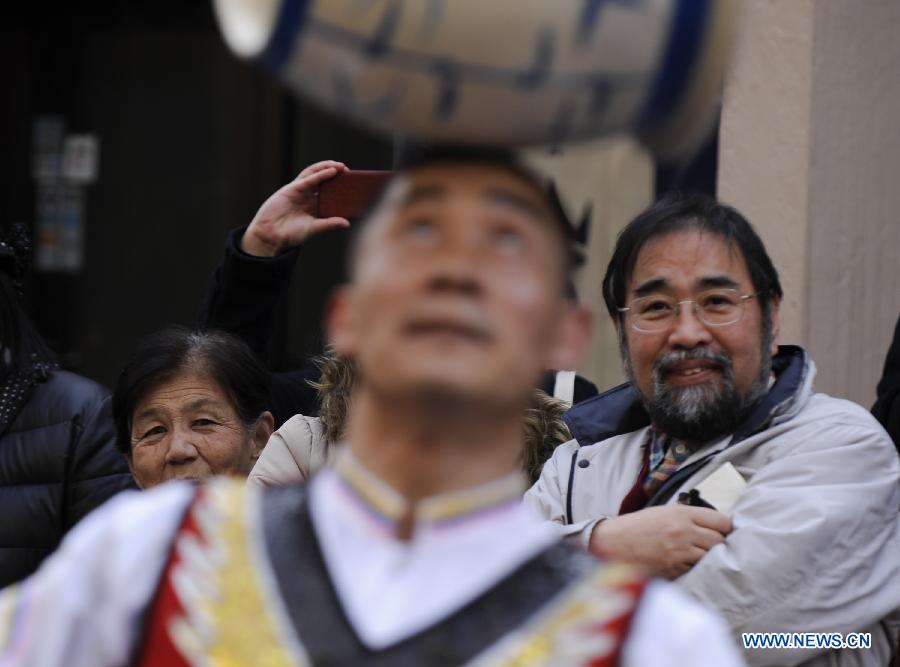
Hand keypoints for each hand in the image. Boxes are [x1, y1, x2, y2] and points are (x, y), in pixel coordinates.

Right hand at [241, 160, 349, 256]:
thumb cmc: (291, 234)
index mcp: (315, 206)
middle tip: (349, 172)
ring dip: (328, 168)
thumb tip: (348, 223)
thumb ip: (330, 224)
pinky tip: (331, 171)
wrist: (271, 235)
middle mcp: (308, 196)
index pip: (330, 193)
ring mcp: (300, 191)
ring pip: (316, 174)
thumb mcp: (314, 228)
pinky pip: (308, 178)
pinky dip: (320, 174)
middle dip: (336, 174)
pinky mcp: (292, 188)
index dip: (340, 187)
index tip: (354, 185)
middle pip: (324, 181)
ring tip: (341, 167)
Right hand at [588, 505, 730, 578]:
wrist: (613, 542)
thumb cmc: (637, 526)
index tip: (724, 531)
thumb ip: (687, 516)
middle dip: (719, 544)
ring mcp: (679, 552)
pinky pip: (694, 569)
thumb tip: (712, 525)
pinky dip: (693, 567)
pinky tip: (684, 562)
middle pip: (719, 541)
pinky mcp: (674, 569)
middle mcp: (683, 531)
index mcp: (681, 514)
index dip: (725, 527)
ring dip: (708, 557)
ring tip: (699, 555)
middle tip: (712, 545)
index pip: (721, 521)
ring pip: (710, 557)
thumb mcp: (662, 511)